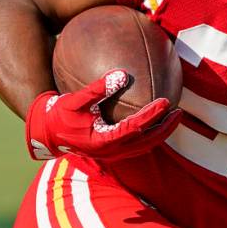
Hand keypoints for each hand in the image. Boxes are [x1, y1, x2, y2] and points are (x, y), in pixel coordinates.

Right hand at [25, 69, 180, 160]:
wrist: (48, 133)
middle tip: (179, 111)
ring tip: (174, 116)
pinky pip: (139, 143)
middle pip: (147, 141)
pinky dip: (151, 132)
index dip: (151, 115)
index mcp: (102, 141)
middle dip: (165, 128)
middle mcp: (111, 151)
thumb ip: (97, 89)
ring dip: (161, 132)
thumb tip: (122, 74)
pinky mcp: (114, 151)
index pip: (134, 128)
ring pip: (145, 145)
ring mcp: (114, 154)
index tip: (165, 101)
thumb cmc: (60, 115)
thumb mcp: (74, 100)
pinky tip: (157, 119)